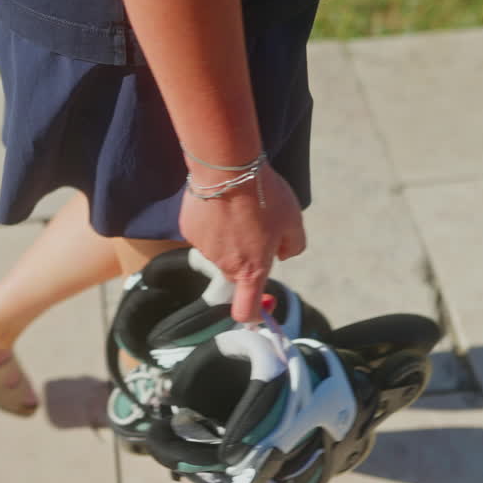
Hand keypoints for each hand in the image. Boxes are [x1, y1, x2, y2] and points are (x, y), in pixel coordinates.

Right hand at [179, 164, 306, 321]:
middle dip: (245, 258)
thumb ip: (293, 246)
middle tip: (256, 227)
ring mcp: (204, 248)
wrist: (227, 168)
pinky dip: (212, 222)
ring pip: (219, 250)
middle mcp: (225, 265)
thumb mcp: (294, 221)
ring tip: (238, 206)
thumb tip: (283, 254)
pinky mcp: (189, 230)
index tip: (258, 307)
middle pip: (235, 273)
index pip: (246, 310)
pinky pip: (203, 232)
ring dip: (228, 237)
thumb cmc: (264, 195)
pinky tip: (220, 200)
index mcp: (252, 269)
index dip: (252, 314)